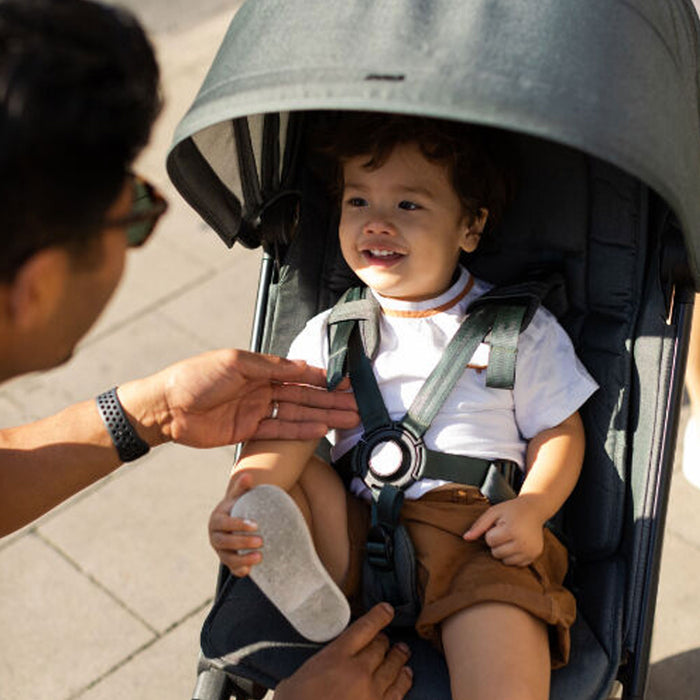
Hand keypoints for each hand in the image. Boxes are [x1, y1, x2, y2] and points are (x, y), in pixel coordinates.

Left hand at [120, 349, 358, 447]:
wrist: (165, 408)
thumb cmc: (195, 377)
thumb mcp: (234, 363)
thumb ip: (270, 366)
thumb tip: (301, 365)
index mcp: (259, 368)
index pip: (298, 373)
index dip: (322, 377)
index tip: (344, 382)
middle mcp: (262, 388)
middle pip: (303, 395)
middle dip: (329, 399)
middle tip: (355, 405)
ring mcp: (257, 410)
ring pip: (297, 413)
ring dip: (322, 416)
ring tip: (348, 419)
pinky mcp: (249, 430)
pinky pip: (280, 430)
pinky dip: (300, 430)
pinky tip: (321, 430)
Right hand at [209, 474, 261, 576]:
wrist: (234, 522)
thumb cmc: (237, 507)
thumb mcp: (238, 497)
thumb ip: (242, 487)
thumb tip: (248, 475)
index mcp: (217, 520)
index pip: (225, 524)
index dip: (239, 525)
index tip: (256, 525)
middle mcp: (215, 537)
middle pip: (226, 542)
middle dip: (243, 543)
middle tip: (261, 541)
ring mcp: (220, 551)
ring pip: (228, 558)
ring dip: (243, 560)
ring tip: (260, 557)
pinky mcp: (228, 561)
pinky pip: (232, 569)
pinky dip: (240, 570)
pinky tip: (251, 570)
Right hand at [274, 603, 412, 699]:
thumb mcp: (292, 683)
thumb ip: (309, 671)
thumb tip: (307, 675)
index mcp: (335, 657)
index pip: (364, 628)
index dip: (379, 617)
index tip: (387, 610)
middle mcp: (358, 671)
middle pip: (380, 647)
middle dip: (385, 641)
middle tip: (387, 639)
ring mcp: (372, 693)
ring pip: (393, 668)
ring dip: (399, 658)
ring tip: (403, 652)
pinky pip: (397, 693)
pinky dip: (403, 682)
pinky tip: (406, 676)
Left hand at [463, 495, 545, 566]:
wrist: (534, 510)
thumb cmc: (510, 510)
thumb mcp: (493, 512)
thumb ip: (479, 525)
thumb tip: (466, 538)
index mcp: (512, 530)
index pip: (490, 541)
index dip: (491, 532)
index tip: (499, 525)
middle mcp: (523, 543)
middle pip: (496, 553)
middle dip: (497, 543)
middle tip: (505, 531)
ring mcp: (530, 552)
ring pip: (505, 561)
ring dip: (504, 551)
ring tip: (510, 537)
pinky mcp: (534, 556)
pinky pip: (516, 564)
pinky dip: (513, 555)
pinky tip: (517, 543)